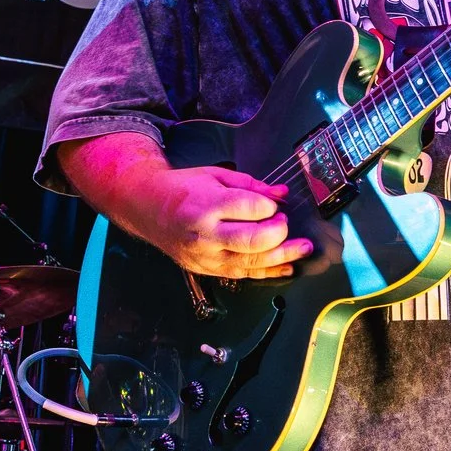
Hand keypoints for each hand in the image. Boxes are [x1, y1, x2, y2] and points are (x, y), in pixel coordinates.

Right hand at [144, 165, 314, 279]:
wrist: (149, 208)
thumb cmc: (182, 189)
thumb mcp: (215, 176)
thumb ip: (251, 185)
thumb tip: (281, 195)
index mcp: (206, 204)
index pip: (248, 208)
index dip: (269, 207)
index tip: (273, 204)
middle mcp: (204, 233)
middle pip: (251, 240)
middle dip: (278, 233)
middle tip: (285, 225)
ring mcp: (205, 255)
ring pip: (250, 263)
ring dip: (282, 257)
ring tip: (302, 249)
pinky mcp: (206, 269)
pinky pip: (242, 274)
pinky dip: (267, 272)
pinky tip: (286, 267)